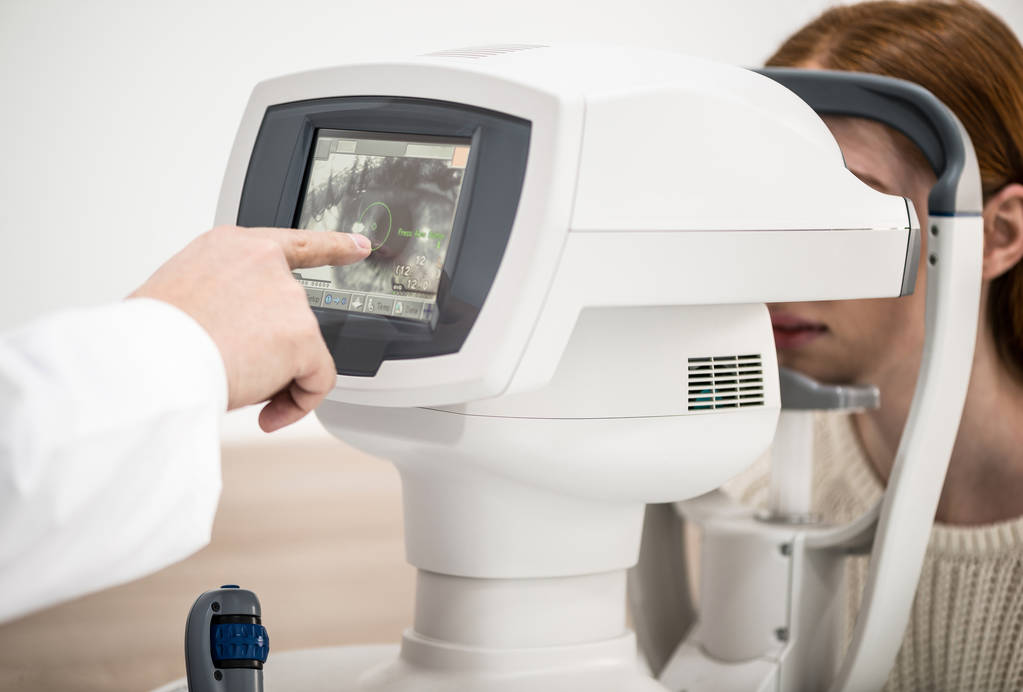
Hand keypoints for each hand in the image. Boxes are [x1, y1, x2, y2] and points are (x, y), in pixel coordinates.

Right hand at [131, 226, 370, 431]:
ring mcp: (288, 299)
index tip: (359, 246)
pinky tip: (267, 413)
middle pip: (293, 318)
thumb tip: (230, 336)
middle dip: (275, 353)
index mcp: (231, 248)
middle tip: (235, 371)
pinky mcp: (303, 336)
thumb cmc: (148, 339)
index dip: (334, 246)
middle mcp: (265, 264)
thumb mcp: (177, 296)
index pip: (294, 245)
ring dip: (276, 380)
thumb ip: (218, 301)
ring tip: (233, 384)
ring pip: (302, 353)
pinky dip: (297, 404)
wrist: (148, 362)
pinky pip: (317, 381)